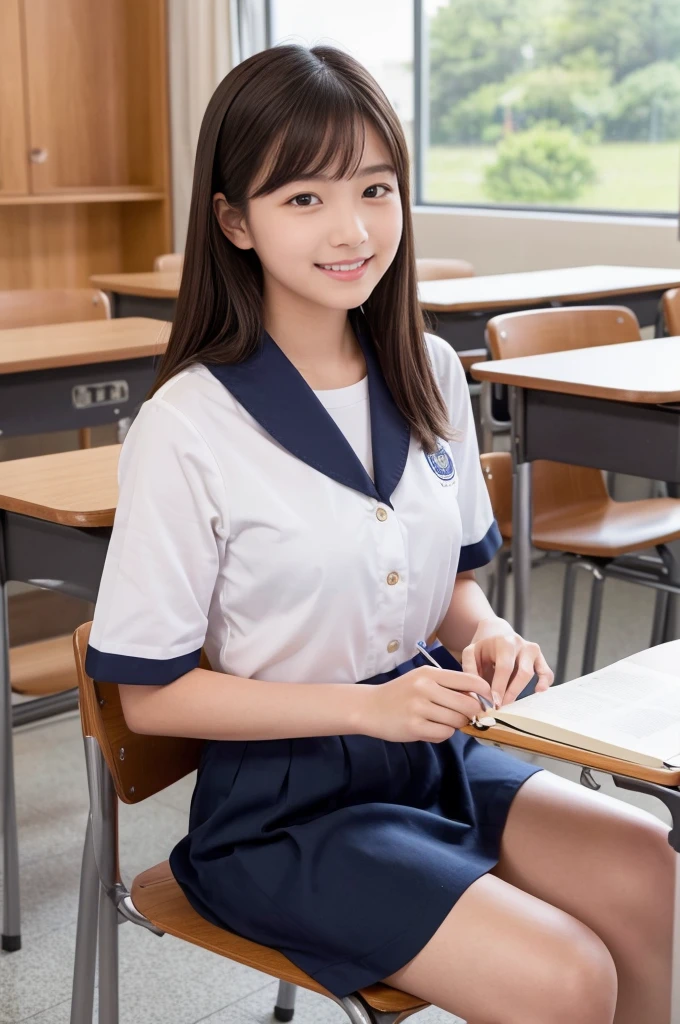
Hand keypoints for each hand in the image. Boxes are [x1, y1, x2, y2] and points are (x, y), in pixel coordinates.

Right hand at [356, 666, 494, 743]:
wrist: (370, 707)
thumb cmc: (401, 693)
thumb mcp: (422, 679)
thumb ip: (448, 685)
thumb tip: (479, 699)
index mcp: (430, 673)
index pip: (471, 680)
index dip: (485, 693)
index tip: (487, 701)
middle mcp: (425, 688)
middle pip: (468, 704)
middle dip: (472, 713)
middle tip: (466, 716)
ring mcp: (419, 708)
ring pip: (457, 721)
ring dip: (456, 725)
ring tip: (442, 721)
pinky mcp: (414, 727)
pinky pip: (444, 734)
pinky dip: (443, 734)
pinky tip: (432, 728)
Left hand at [461, 617, 553, 707]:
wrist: (495, 633)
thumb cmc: (483, 648)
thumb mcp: (470, 653)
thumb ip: (470, 669)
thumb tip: (477, 692)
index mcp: (504, 642)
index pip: (505, 667)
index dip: (500, 687)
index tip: (494, 703)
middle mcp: (521, 644)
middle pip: (523, 672)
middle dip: (512, 692)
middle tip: (501, 707)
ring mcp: (532, 650)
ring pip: (533, 673)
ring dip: (521, 691)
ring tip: (510, 704)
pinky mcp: (540, 658)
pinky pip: (547, 672)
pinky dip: (544, 683)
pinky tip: (537, 691)